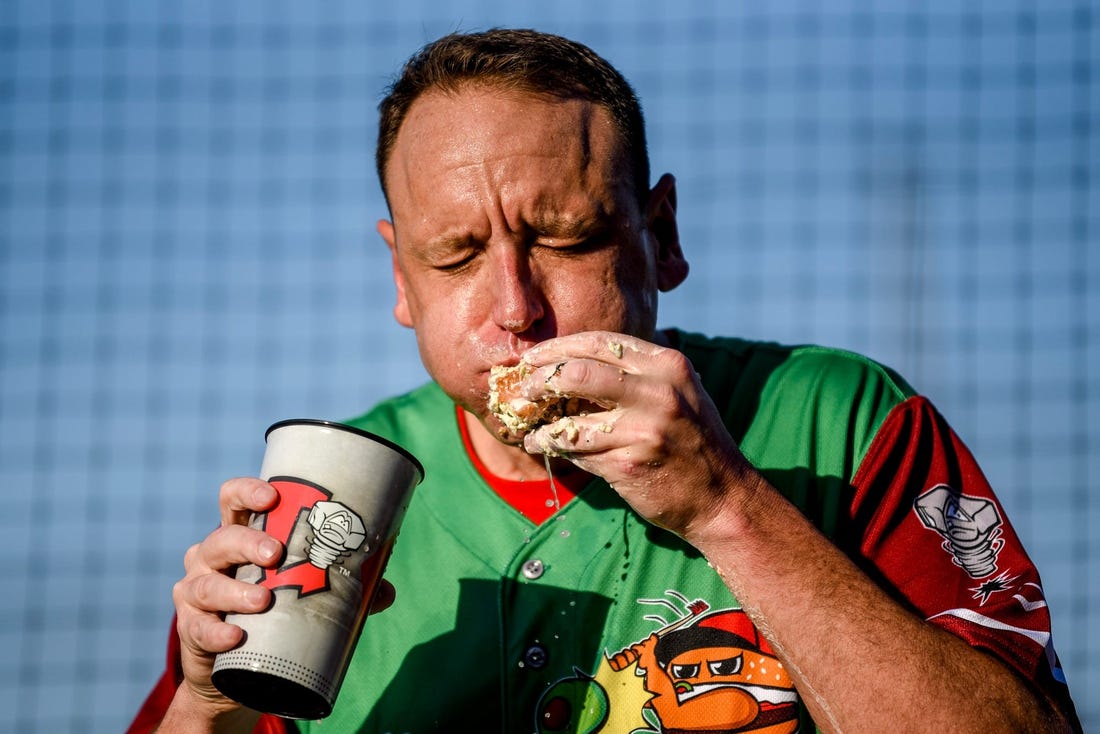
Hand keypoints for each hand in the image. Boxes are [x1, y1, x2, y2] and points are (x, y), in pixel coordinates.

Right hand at [171, 479, 398, 711]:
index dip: (246, 492)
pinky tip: (234, 635)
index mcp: (240, 537)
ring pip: (207, 584)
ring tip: (262, 599)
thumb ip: (346, 590)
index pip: (233, 501)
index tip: (272, 497)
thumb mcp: (304, 593)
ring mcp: (196, 593)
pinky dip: (216, 631)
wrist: (236, 673)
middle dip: (247, 542)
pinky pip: (198, 628)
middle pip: (222, 539)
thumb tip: (386, 590)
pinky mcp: (190, 630)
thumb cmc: (273, 615)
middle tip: (275, 553)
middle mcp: (211, 559)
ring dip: (234, 590)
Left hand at [518, 331, 761, 539]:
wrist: (724, 499)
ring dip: (541, 424)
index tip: (535, 357)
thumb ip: (638, 375)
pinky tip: (544, 446)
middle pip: (579, 372)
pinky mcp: (630, 464)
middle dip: (542, 379)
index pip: (601, 343)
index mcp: (668, 366)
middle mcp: (659, 392)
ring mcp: (644, 429)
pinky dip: (555, 448)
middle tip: (525, 388)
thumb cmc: (694, 443)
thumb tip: (577, 362)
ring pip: (571, 418)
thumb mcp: (679, 394)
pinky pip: (578, 450)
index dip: (560, 348)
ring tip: (528, 428)